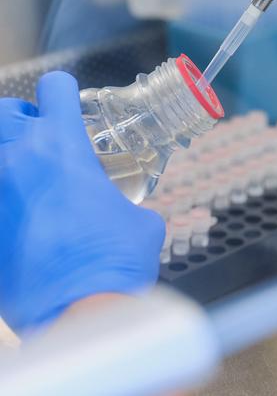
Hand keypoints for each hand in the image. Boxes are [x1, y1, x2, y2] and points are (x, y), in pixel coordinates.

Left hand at [0, 72, 164, 333]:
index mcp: (62, 146)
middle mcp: (18, 160)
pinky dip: (8, 204)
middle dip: (21, 120)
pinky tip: (22, 222)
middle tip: (37, 140)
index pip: (55, 88)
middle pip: (4, 112)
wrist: (78, 310)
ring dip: (11, 164)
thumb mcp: (139, 219)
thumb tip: (122, 212)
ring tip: (26, 181)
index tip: (69, 103)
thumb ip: (123, 200)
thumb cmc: (115, 260)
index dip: (65, 93)